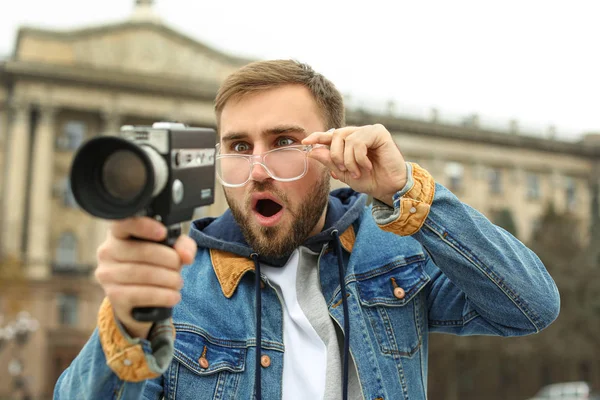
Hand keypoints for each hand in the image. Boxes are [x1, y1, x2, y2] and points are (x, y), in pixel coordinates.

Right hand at [95, 217, 196, 338]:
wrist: (138, 299)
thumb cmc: (153, 265)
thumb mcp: (169, 249)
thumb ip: (182, 245)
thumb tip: (186, 256)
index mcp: (119, 234)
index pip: (123, 224)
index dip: (143, 226)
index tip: (163, 233)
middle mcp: (108, 252)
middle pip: (141, 251)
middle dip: (168, 260)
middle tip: (179, 266)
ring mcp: (107, 274)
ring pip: (141, 273)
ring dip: (167, 279)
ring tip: (178, 282)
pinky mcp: (113, 295)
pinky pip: (140, 294)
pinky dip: (162, 296)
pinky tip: (173, 296)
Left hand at [302, 124, 406, 205]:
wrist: (388, 188)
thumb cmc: (370, 180)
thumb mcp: (345, 173)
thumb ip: (330, 161)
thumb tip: (312, 151)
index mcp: (349, 142)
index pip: (330, 135)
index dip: (317, 137)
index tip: (305, 142)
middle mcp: (358, 133)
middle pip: (336, 135)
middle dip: (335, 155)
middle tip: (343, 170)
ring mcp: (369, 131)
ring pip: (347, 139)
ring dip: (349, 160)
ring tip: (357, 172)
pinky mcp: (379, 133)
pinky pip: (359, 142)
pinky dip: (360, 158)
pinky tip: (368, 167)